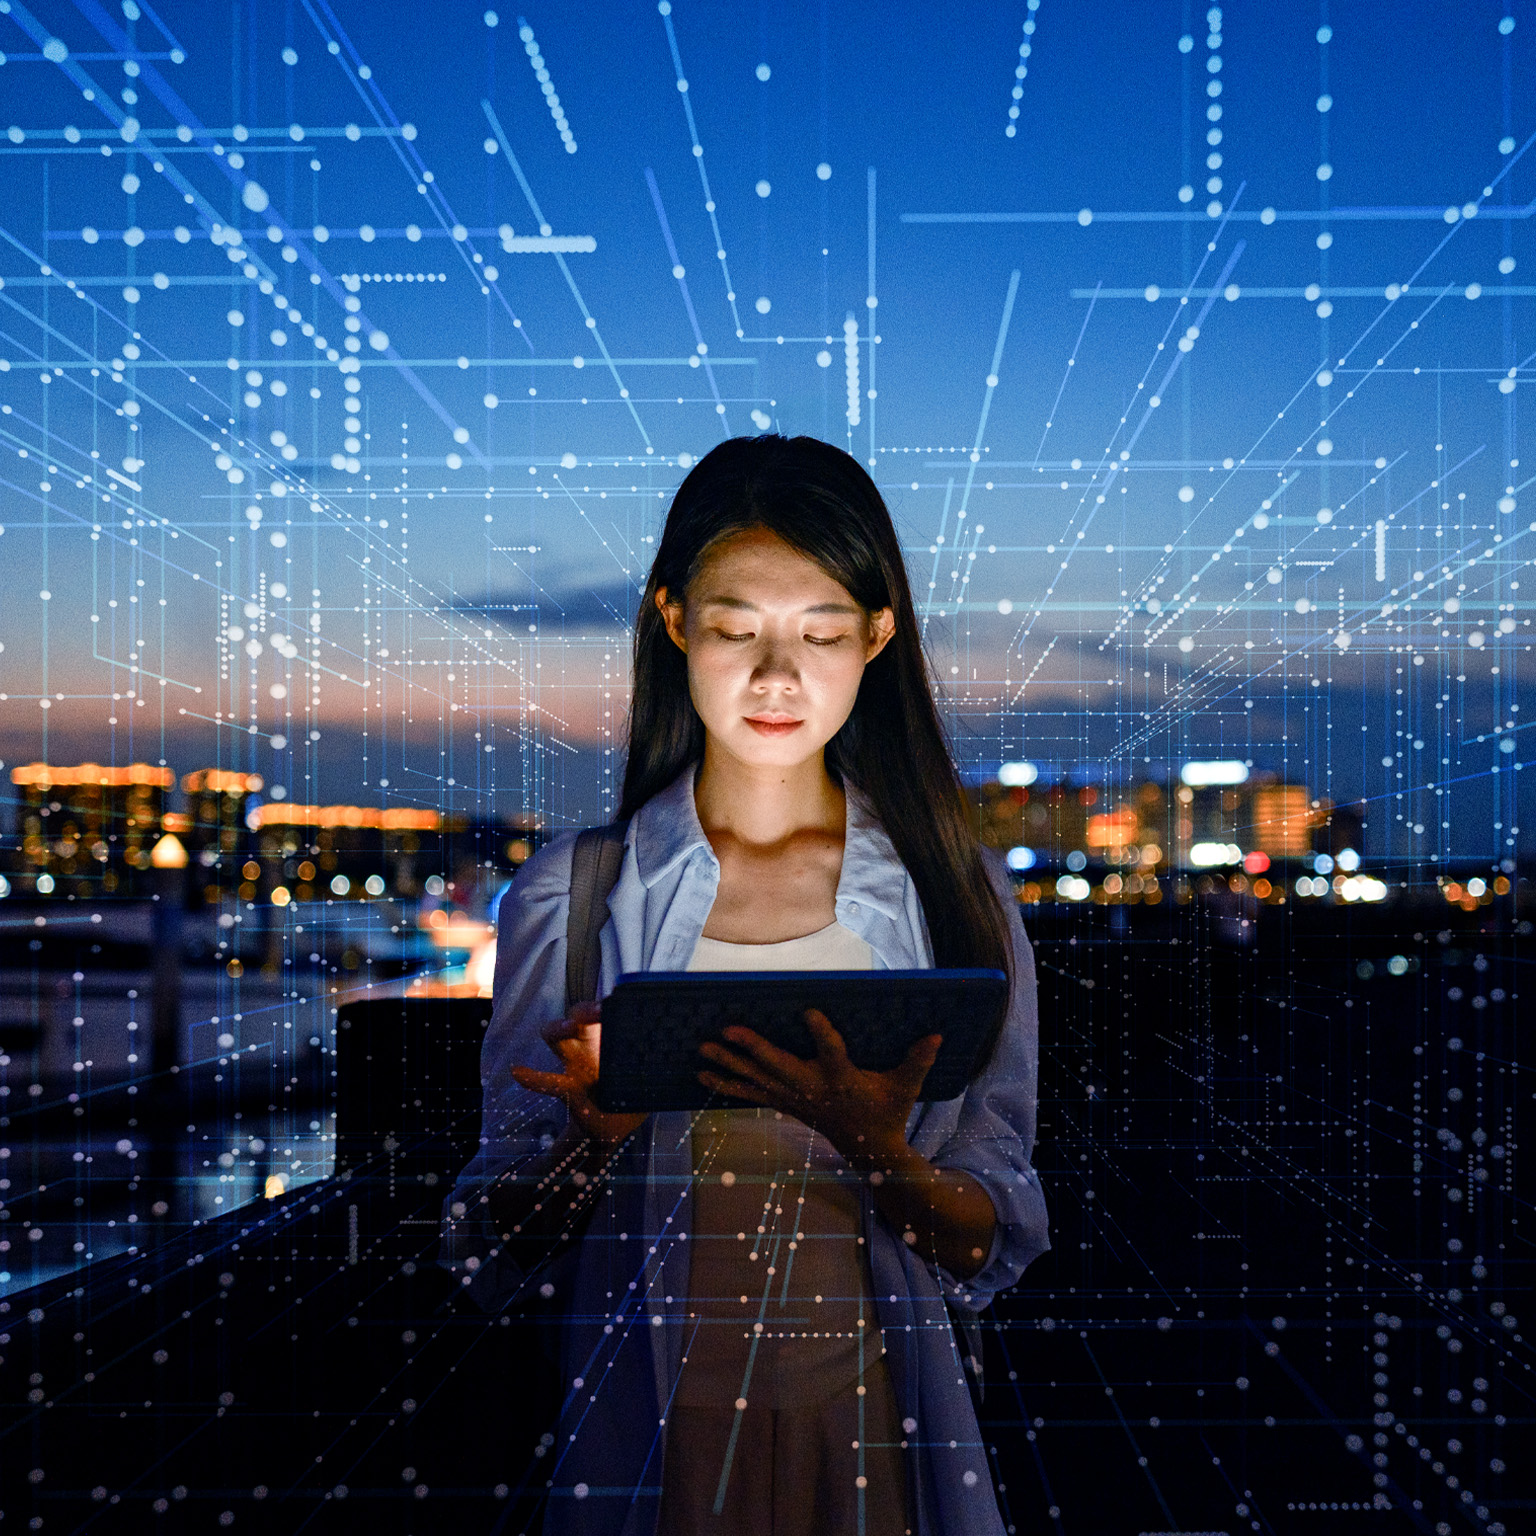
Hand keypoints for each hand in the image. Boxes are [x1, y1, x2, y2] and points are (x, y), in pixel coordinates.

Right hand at [511, 1001, 647, 1149]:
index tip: (617, 1001)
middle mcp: (589, 1045)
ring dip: (559, 1030)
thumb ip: (661, 1059)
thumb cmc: (634, 1090)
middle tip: (597, 1012)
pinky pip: (547, 1081)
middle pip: (576, 1016)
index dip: (609, 1004)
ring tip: (567, 1028)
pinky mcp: (568, 1090)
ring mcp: (575, 1066)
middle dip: (583, 1010)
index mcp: (609, 1038)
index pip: (604, 1011)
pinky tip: (518, 1071)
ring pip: (557, 1038)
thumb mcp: (650, 1073)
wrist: (617, 1127)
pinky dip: (532, 1077)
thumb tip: (691, 1045)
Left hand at [696, 1008, 941, 1168]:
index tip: (809, 1010)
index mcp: (843, 1080)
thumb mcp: (906, 1088)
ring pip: (757, 1081)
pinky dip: (726, 1085)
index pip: (832, 1053)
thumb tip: (937, 1035)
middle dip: (752, 1050)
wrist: (868, 1151)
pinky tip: (701, 1076)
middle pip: (778, 1068)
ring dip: (728, 1067)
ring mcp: (795, 1099)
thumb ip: (917, 1061)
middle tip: (726, 1032)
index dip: (821, 1033)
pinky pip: (750, 1095)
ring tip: (701, 1051)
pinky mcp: (785, 1104)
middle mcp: (813, 1090)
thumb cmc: (888, 1111)